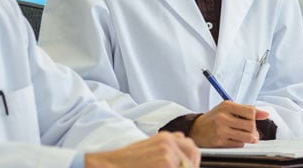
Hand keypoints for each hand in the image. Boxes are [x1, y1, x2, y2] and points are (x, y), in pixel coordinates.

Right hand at [85, 132, 199, 167]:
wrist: (108, 166)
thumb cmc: (125, 163)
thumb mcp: (148, 150)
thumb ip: (167, 152)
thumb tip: (184, 162)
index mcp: (165, 138)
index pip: (190, 148)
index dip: (191, 162)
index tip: (187, 167)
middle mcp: (169, 142)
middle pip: (194, 156)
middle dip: (190, 166)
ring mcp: (169, 153)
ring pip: (188, 166)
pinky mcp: (167, 164)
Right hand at [191, 100, 270, 147]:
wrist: (196, 129)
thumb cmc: (214, 118)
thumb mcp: (228, 108)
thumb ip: (246, 109)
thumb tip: (265, 114)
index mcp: (227, 106)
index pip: (250, 112)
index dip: (255, 117)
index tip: (253, 120)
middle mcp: (223, 117)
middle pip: (250, 125)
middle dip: (253, 129)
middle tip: (251, 130)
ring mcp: (221, 130)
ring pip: (247, 136)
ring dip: (250, 138)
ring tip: (247, 136)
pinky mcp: (220, 142)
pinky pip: (239, 144)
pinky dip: (241, 143)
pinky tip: (236, 139)